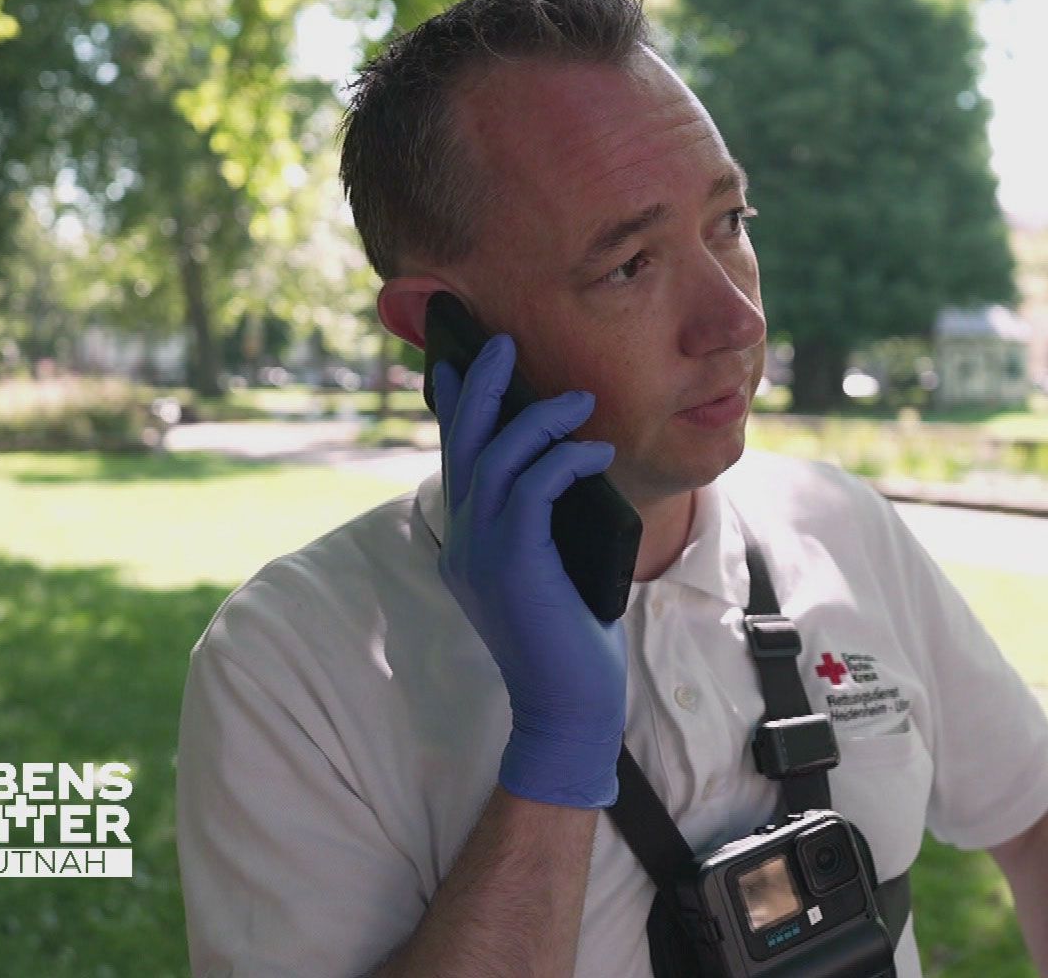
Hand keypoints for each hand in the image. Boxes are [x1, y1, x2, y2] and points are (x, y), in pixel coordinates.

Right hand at [432, 334, 626, 808]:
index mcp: (469, 542)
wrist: (569, 704)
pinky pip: (533, 488)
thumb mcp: (554, 566)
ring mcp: (483, 552)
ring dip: (536, 419)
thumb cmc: (571, 637)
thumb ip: (545, 522)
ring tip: (575, 397)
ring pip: (496, 459)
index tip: (456, 363)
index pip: (456, 460)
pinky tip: (593, 450)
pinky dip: (562, 460)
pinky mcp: (514, 562)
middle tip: (497, 344)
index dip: (454, 409)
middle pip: (462, 445)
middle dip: (478, 388)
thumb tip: (566, 465)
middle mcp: (465, 541)